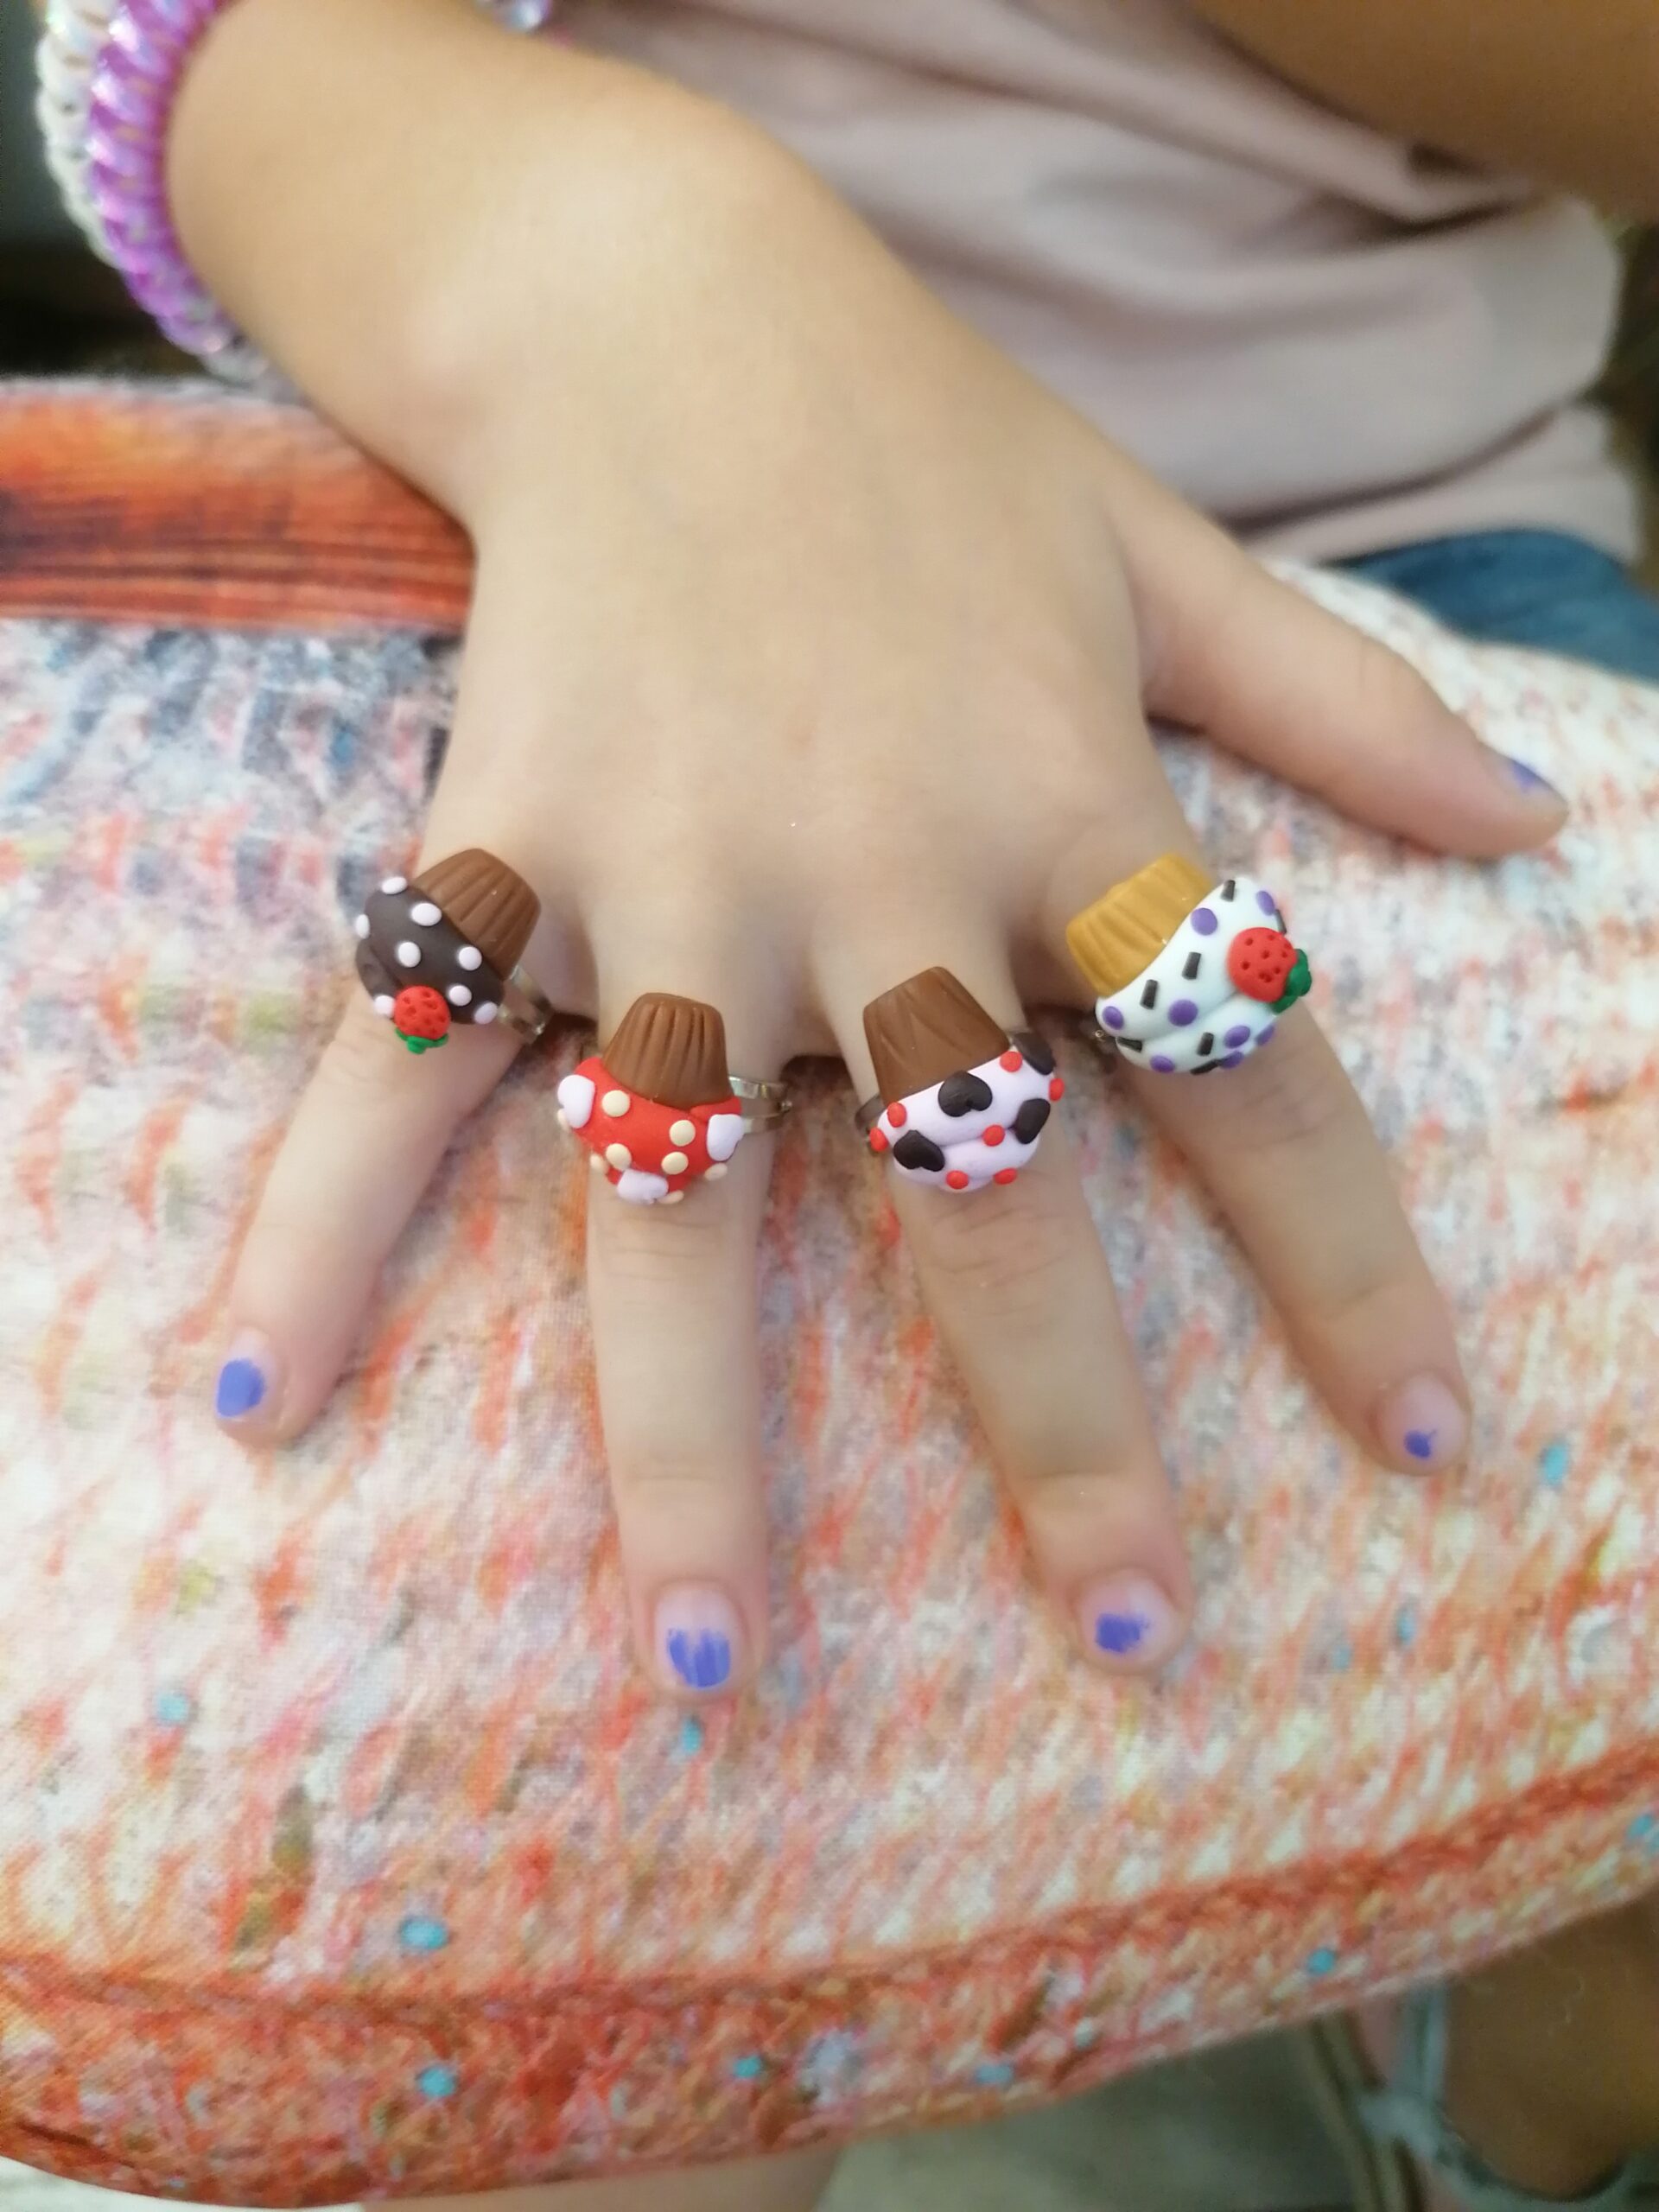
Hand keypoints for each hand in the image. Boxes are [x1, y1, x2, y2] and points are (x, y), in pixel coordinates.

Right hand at [209, 114, 1561, 1693]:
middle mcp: (876, 877)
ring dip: (689, 1445)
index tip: (1426, 1442)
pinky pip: (400, 1062)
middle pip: (986, 1199)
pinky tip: (256, 1390)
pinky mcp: (501, 852)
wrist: (668, 302)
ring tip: (710, 1669)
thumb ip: (1345, 702)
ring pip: (686, 1198)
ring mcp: (669, 879)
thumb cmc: (936, 443)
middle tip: (1122, 1639)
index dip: (1354, 1268)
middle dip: (1061, 1429)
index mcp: (1064, 808)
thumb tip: (1534, 830)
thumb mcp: (1166, 554)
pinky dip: (317, 1220)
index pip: (1257, 1075)